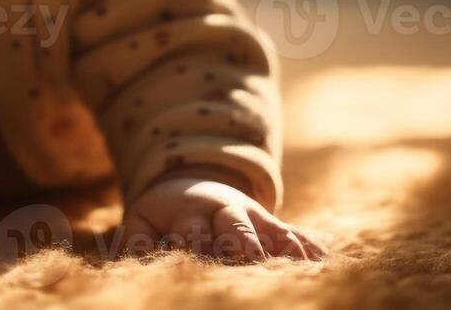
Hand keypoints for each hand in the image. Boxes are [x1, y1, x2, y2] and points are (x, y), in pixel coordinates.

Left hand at [118, 165, 326, 263]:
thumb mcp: (143, 220)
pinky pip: (295, 234)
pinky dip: (309, 247)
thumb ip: (135, 240)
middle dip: (242, 242)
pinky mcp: (272, 224)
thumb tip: (124, 262)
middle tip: (250, 259)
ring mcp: (252, 216)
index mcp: (188, 213)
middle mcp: (224, 211)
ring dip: (284, 247)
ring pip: (270, 229)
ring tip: (302, 266)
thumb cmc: (164, 215)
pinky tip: (325, 261)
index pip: (191, 231)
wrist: (193, 182)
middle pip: (235, 225)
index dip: (194, 245)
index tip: (196, 261)